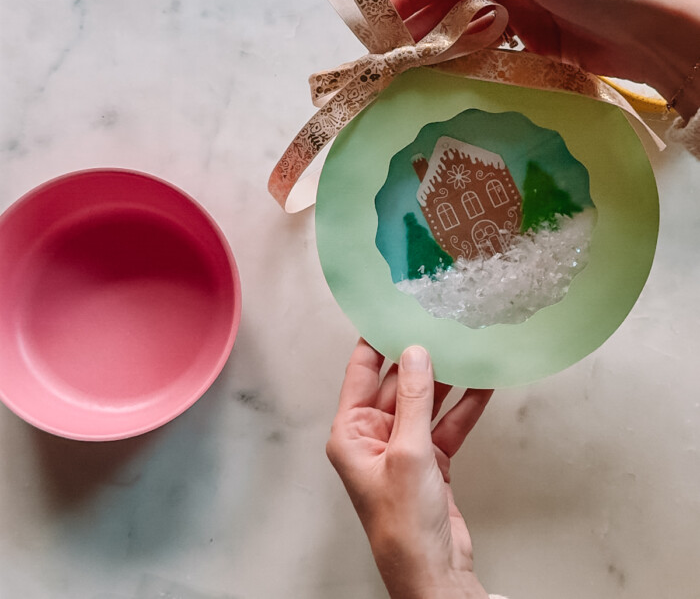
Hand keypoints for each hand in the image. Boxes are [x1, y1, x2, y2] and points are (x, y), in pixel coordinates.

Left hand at [326, 339, 492, 598]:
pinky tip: (482, 383)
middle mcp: (373, 437)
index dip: (375, 341)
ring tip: (464, 346)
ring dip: (446, 379)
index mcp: (351, 433)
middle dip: (418, 357)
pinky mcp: (430, 462)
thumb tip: (415, 352)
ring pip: (425, 402)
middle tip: (437, 323)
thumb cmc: (404, 525)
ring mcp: (403, 449)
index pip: (359, 373)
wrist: (434, 574)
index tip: (391, 311)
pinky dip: (464, 406)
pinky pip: (446, 423)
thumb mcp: (409, 452)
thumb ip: (414, 399)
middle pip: (395, 384)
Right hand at [390, 0, 699, 120]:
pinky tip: (452, 75)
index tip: (383, 22)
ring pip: (469, 28)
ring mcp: (524, 16)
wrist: (651, 31)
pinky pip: (492, 52)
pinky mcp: (537, 47)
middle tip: (391, 54)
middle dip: (420, 24)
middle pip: (452, 2)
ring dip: (441, 45)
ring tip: (412, 69)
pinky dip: (470, 60)